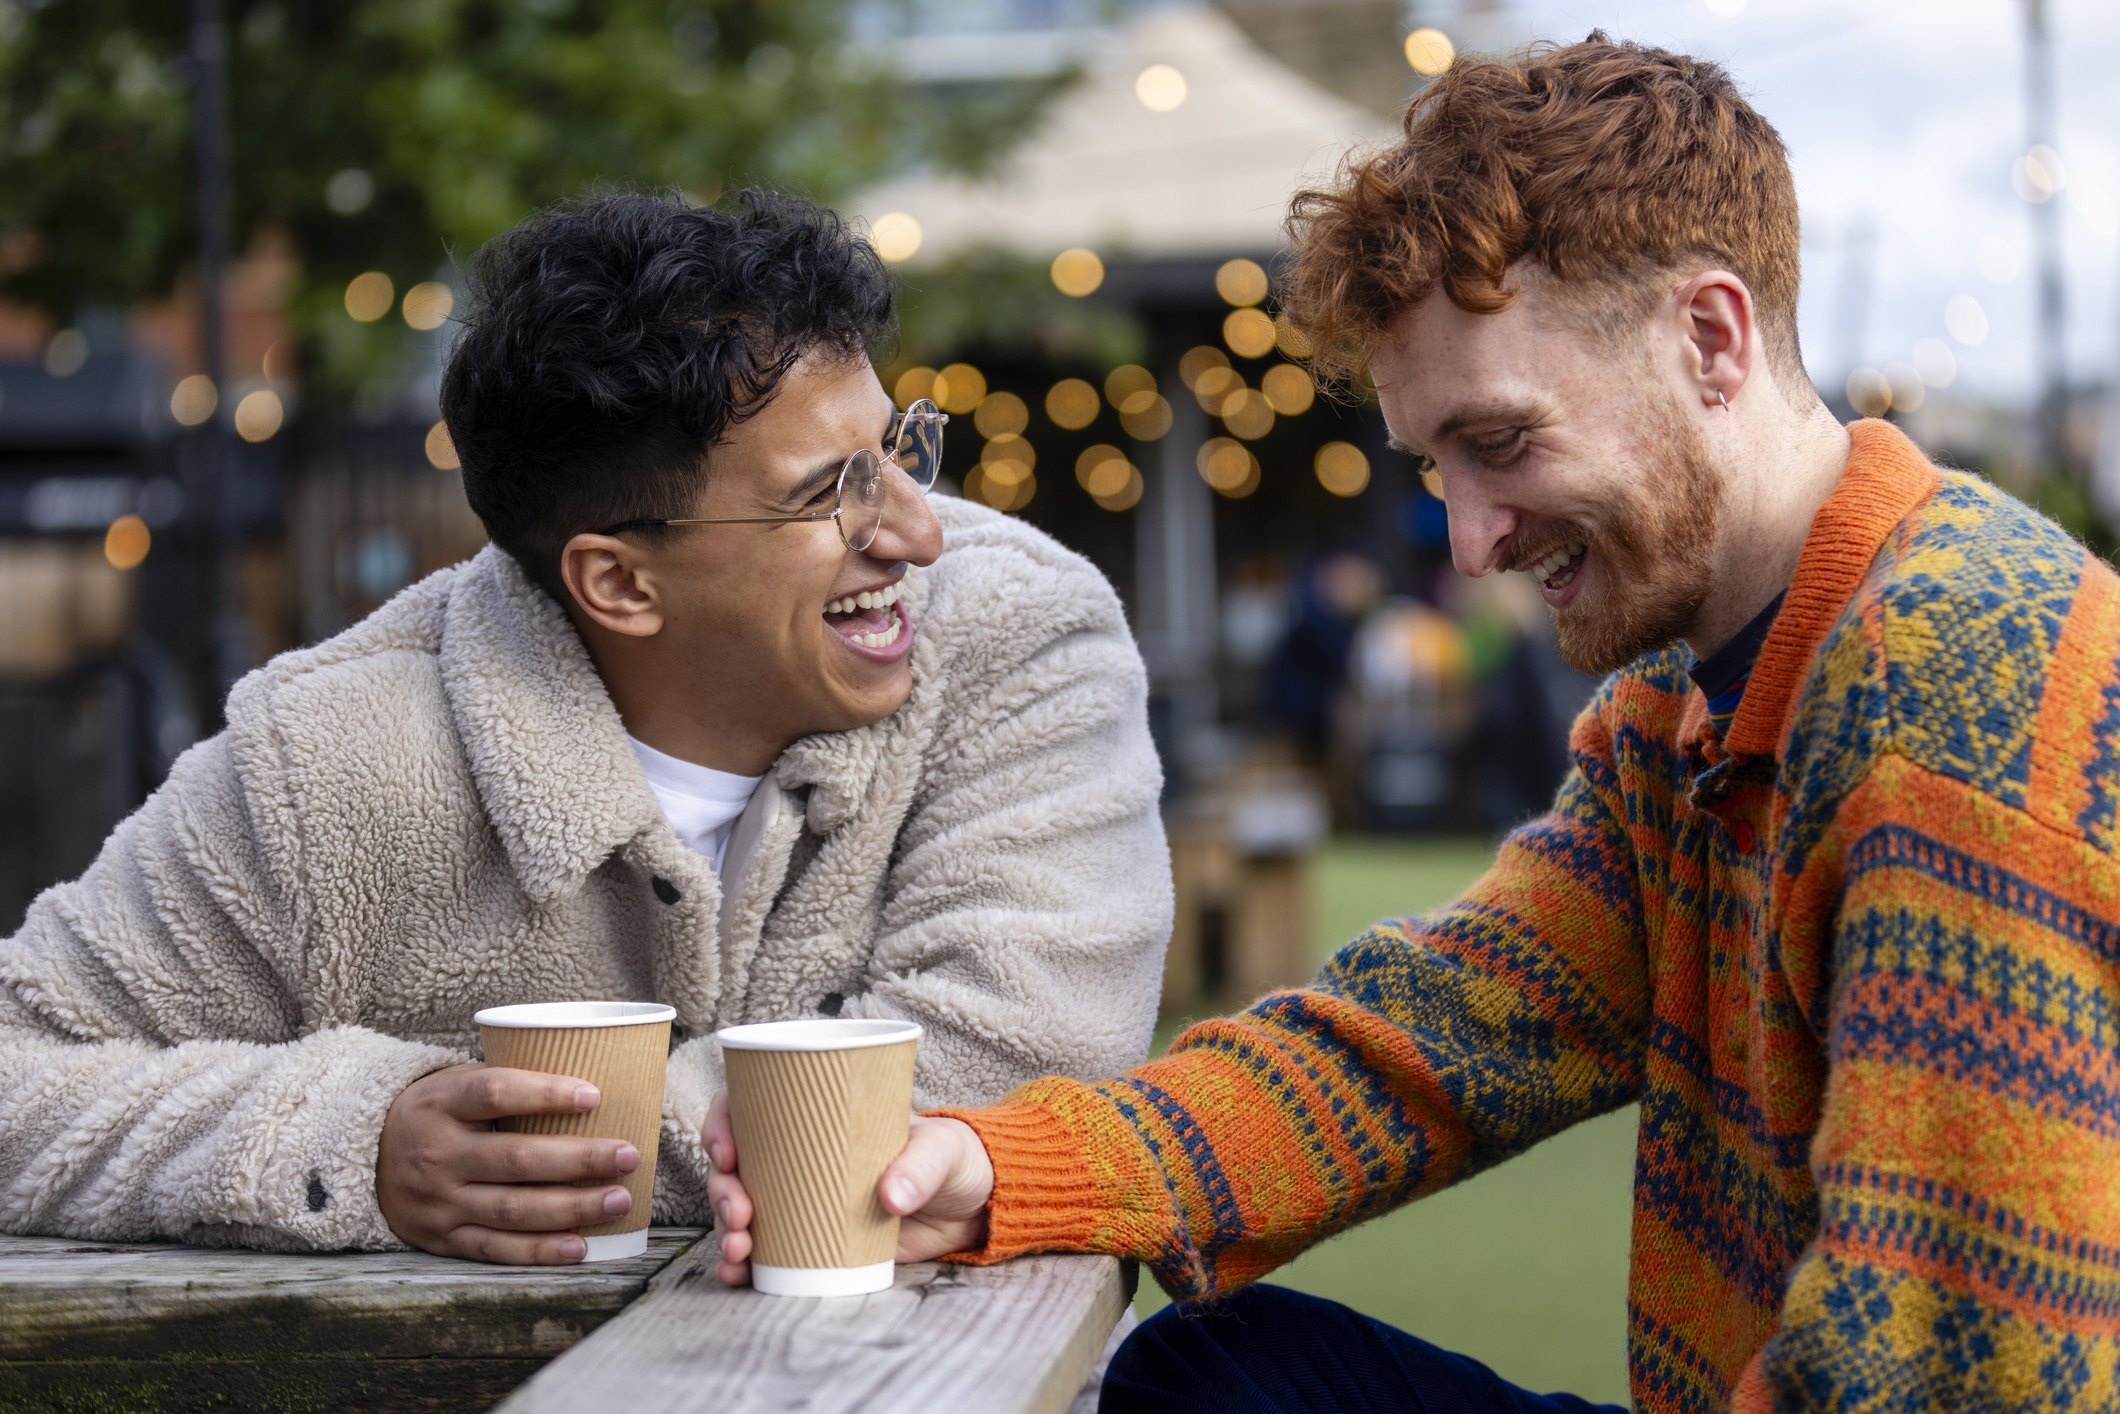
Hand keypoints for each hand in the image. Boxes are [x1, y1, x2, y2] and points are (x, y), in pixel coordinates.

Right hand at [377, 1063, 639, 1263]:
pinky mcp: (441, 1238)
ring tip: (618, 1200)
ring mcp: (438, 1201)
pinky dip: (539, 1251)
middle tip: (629, 1155)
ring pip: (512, 1209)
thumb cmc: (438, 1112)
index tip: (595, 1095)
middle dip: (580, 1160)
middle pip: (515, 1158)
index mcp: (443, 1103)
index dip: (546, 1094)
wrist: (364, 1156)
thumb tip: (593, 1092)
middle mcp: (438, 1154)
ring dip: (572, 1208)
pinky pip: (495, 1249)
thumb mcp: (457, 1083)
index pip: (495, 1092)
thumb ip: (510, 1085)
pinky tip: (580, 1246)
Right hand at [703, 1089, 993, 1286]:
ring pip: (740, 1209)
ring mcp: (804, 1202)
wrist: (973, 1207)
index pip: (752, 1108)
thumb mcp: (942, 1151)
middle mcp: (801, 1158)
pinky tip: (736, 1274)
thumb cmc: (953, 1158)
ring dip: (725, 1230)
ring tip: (738, 1251)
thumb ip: (921, 1168)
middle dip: (722, 1190)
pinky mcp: (815, 1242)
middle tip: (739, 1214)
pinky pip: (764, 1252)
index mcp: (820, 1119)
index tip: (727, 1152)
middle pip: (735, 1165)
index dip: (723, 1124)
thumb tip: (891, 1197)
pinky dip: (743, 1264)